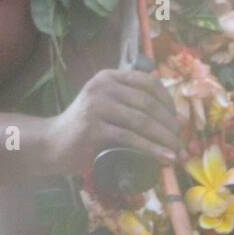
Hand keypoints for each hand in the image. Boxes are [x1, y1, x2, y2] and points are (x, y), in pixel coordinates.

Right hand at [44, 68, 179, 174]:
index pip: (148, 82)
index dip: (168, 101)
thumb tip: (171, 115)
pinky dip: (152, 150)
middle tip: (181, 142)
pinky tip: (165, 158)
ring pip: (141, 121)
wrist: (53, 142)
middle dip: (170, 124)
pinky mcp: (93, 128)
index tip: (177, 120)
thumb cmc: (86, 128)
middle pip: (147, 103)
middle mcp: (102, 86)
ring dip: (165, 138)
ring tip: (178, 152)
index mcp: (108, 77)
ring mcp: (96, 105)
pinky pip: (129, 138)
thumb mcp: (106, 105)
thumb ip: (128, 102)